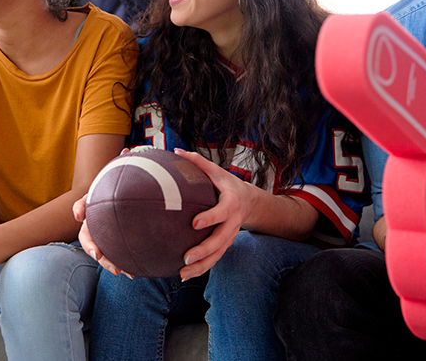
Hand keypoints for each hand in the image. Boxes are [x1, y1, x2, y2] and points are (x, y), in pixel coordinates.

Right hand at [74, 192, 128, 276]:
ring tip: (129, 274)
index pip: (86, 239)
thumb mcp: (90, 196)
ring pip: (113, 255)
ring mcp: (110, 237)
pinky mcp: (123, 238)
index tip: (98, 255)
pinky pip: (124, 252)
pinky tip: (136, 269)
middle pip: (100, 252)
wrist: (122, 188)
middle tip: (117, 270)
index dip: (90, 248)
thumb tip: (77, 217)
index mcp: (90, 225)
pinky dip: (128, 261)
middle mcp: (99, 233)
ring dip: (119, 265)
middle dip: (107, 263)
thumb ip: (81, 204)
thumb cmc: (103, 191)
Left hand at [174, 149, 254, 279]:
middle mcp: (233, 221)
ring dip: (201, 266)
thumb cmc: (227, 184)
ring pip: (218, 254)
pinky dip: (202, 268)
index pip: (222, 212)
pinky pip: (215, 259)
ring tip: (183, 273)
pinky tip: (185, 275)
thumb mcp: (216, 171)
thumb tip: (176, 151)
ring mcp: (231, 235)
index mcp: (231, 202)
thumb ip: (197, 162)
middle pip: (221, 239)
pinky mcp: (226, 244)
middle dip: (204, 250)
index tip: (195, 223)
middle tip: (187, 257)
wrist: (249, 201)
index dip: (211, 217)